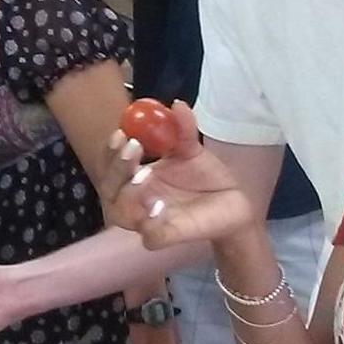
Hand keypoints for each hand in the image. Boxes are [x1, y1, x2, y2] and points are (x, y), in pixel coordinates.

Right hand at [105, 102, 263, 249]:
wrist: (235, 203)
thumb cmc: (206, 177)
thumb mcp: (193, 149)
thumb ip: (182, 129)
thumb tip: (177, 104)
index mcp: (136, 176)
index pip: (111, 164)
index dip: (110, 150)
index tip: (121, 132)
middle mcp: (136, 199)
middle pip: (109, 188)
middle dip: (116, 167)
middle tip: (133, 147)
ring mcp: (149, 220)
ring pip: (120, 213)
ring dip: (128, 194)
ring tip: (146, 175)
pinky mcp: (167, 238)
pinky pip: (150, 237)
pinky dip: (151, 223)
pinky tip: (161, 206)